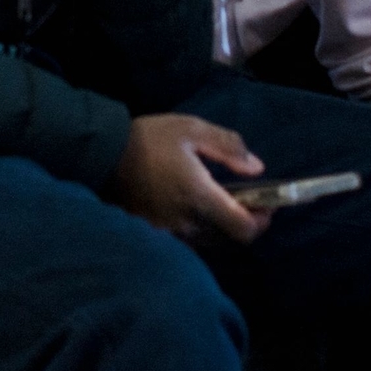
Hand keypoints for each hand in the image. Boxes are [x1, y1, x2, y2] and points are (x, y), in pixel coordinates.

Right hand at [109, 112, 266, 243]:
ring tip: (224, 202)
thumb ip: (229, 147)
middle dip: (245, 221)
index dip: (262, 221)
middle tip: (249, 200)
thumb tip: (257, 168)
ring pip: (210, 240)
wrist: (103, 155)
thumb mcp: (192, 130)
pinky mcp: (156, 233)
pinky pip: (189, 239)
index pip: (244, 228)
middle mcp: (188, 222)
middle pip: (230, 238)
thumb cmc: (150, 140)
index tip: (267, 204)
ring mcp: (170, 232)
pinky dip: (202, 228)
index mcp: (200, 197)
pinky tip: (197, 208)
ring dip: (223, 226)